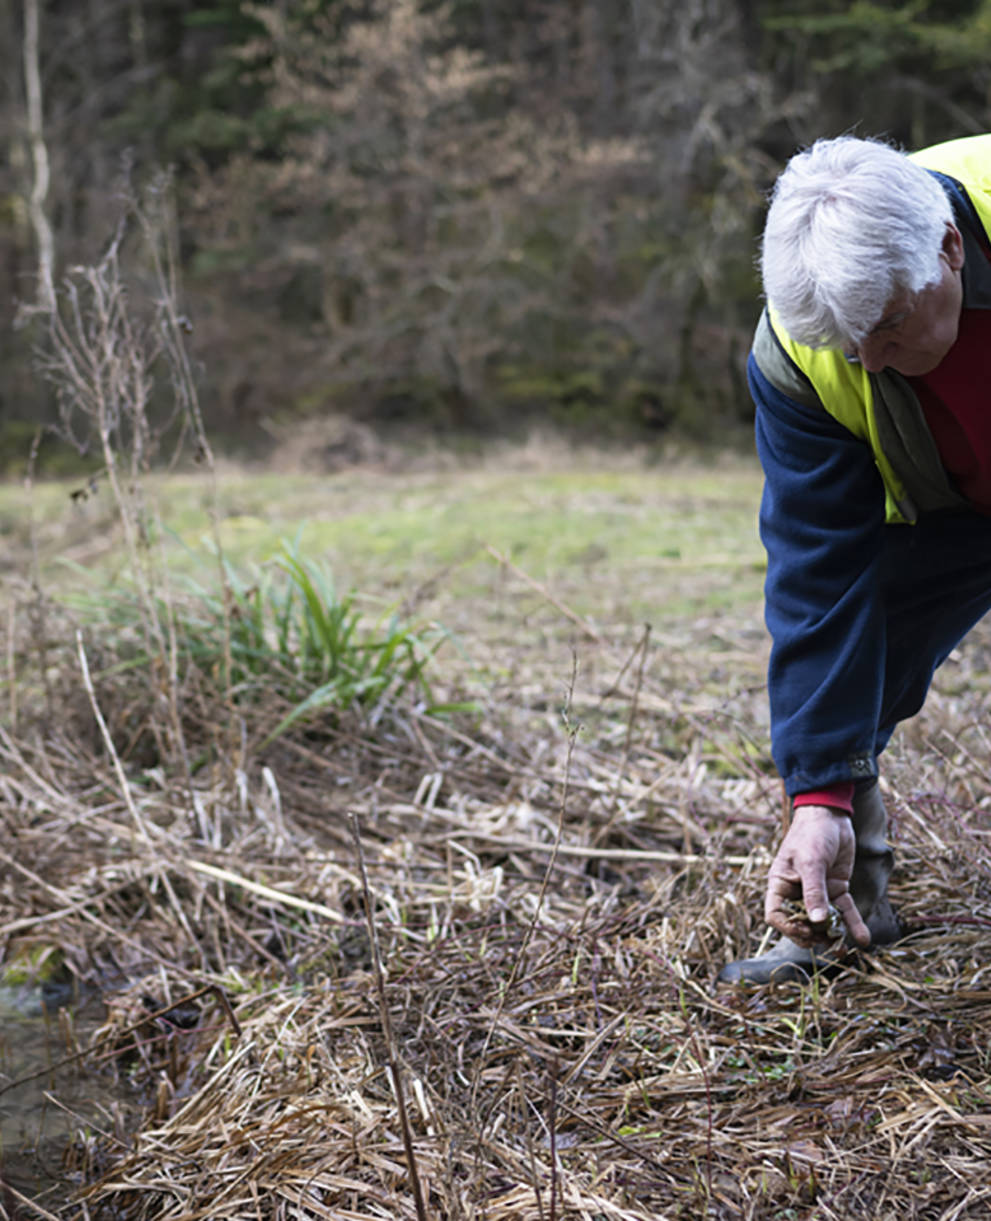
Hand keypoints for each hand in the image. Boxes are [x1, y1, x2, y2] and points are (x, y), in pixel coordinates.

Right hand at [764, 805, 869, 946]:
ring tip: (844, 948)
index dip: (788, 928)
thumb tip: (816, 921)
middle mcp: (797, 892)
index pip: (776, 915)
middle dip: (813, 936)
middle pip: (801, 923)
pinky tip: (863, 938)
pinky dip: (853, 924)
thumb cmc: (811, 835)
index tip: (805, 931)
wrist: (831, 815)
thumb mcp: (811, 862)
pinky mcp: (836, 889)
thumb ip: (814, 891)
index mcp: (781, 885)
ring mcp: (818, 892)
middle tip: (828, 940)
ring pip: (824, 921)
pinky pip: (844, 911)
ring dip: (834, 935)